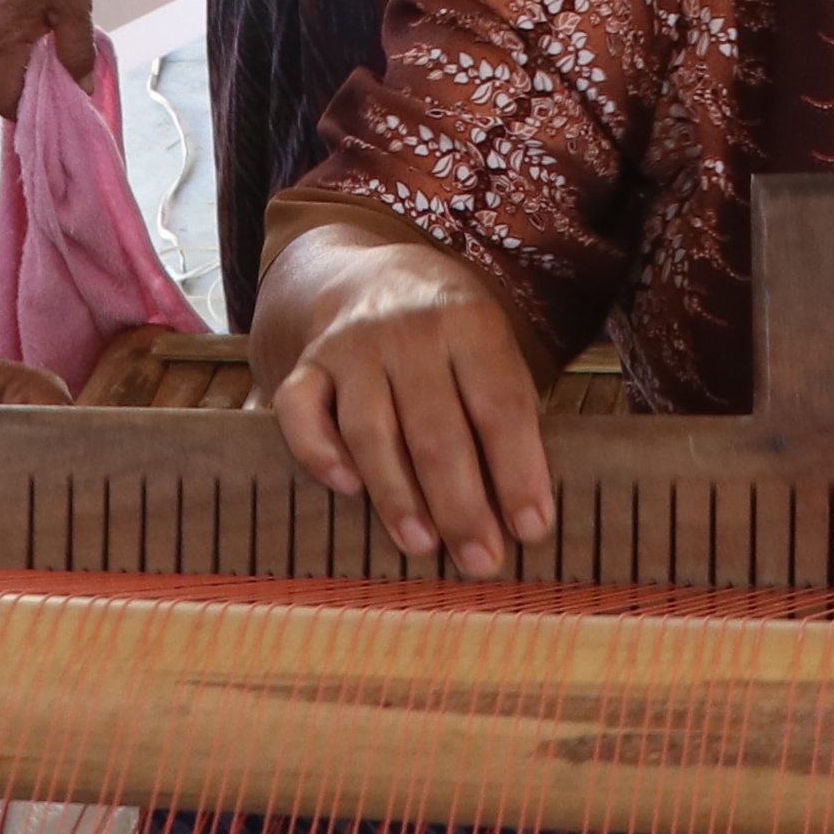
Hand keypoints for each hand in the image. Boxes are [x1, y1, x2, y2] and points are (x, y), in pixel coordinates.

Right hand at [0, 0, 96, 114]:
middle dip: (34, 86)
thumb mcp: (74, 9)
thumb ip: (77, 54)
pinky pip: (4, 38)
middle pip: (4, 81)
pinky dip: (25, 42)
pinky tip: (49, 26)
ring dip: (32, 61)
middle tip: (67, 79)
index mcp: (1, 41)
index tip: (54, 110)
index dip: (27, 113)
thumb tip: (80, 88)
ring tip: (62, 46)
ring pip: (5, 59)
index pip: (3, 100)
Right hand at [267, 233, 552, 578]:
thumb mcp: (493, 349)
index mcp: (471, 323)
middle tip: (481, 560)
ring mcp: (353, 347)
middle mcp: (410, 331)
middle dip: (462, 504)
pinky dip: (319, 450)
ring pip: (371, 430)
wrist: (376, 274)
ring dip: (397, 495)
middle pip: (436, 430)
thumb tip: (524, 509)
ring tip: (423, 545)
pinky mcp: (307, 363)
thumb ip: (507, 411)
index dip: (518, 472)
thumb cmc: (451, 336)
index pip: (500, 406)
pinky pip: (301, 411)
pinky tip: (346, 487)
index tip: (531, 529)